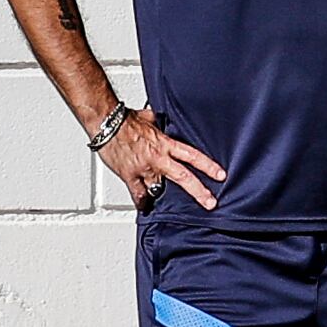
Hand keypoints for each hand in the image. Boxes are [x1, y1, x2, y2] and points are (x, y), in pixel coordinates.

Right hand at [100, 110, 225, 211]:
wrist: (106, 123)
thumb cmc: (125, 120)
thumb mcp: (150, 118)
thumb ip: (159, 124)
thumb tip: (163, 120)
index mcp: (165, 144)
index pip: (192, 155)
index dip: (208, 166)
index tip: (220, 175)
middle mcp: (157, 158)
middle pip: (183, 177)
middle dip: (199, 191)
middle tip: (210, 202)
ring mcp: (144, 169)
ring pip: (159, 189)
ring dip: (163, 194)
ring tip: (174, 206)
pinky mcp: (130, 176)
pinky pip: (138, 194)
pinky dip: (141, 202)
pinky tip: (145, 207)